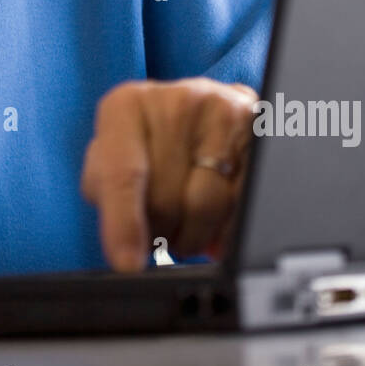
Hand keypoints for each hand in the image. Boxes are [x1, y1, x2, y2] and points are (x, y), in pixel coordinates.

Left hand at [80, 77, 257, 270]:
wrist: (201, 107)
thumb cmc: (149, 139)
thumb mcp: (112, 156)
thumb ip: (105, 193)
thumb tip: (125, 244)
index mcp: (127, 106)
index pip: (123, 173)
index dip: (125, 222)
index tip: (128, 262)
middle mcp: (175, 102)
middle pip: (166, 199)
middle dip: (160, 232)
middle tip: (159, 231)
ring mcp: (222, 113)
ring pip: (208, 206)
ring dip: (194, 235)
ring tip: (186, 224)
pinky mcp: (259, 131)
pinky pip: (243, 202)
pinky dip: (227, 228)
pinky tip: (217, 223)